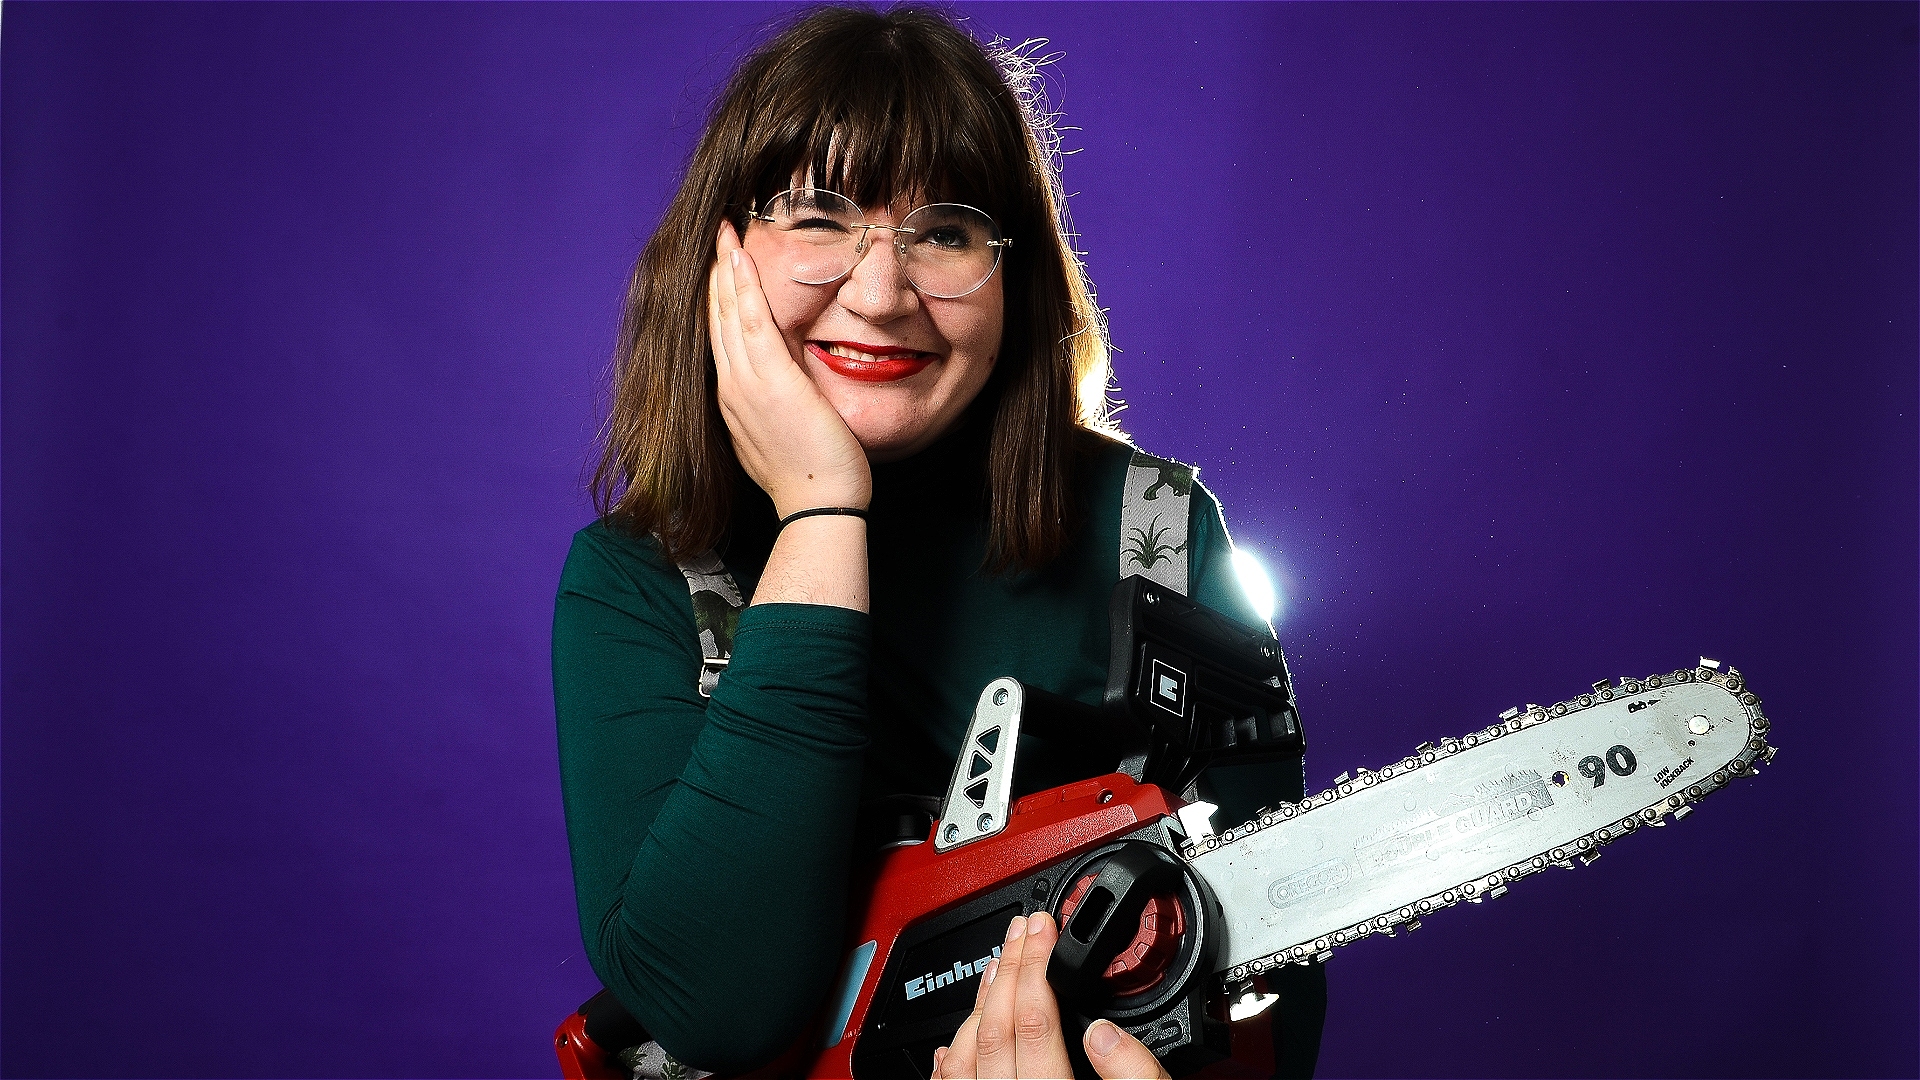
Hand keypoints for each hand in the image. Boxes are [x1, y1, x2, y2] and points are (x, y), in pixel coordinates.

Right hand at [708, 221, 870, 516]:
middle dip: (715, 275)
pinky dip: (743, 287)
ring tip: (723, 233)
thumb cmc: (812, 477)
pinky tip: (738, 258)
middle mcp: (731, 388)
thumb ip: (777, 405)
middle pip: (716, 319)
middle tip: (715, 235)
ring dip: (724, 269)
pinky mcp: (771, 381)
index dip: (718, 300)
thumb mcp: (784, 433)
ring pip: (728, 314)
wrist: (819, 506)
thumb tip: (786, 386)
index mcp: (734, 401)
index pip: (721, 339)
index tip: (719, 269)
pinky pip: (752, 322)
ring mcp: (746, 384)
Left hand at [933, 912, 1171, 1079]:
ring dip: (980, 1001)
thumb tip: (1107, 1034)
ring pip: (966, 1051)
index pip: (1035, 1020)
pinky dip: (952, 1055)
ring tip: (997, 964)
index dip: (1036, 964)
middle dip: (1011, 966)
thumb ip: (1134, 1076)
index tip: (1044, 927)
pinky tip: (955, 1038)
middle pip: (996, 1025)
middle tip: (1024, 928)